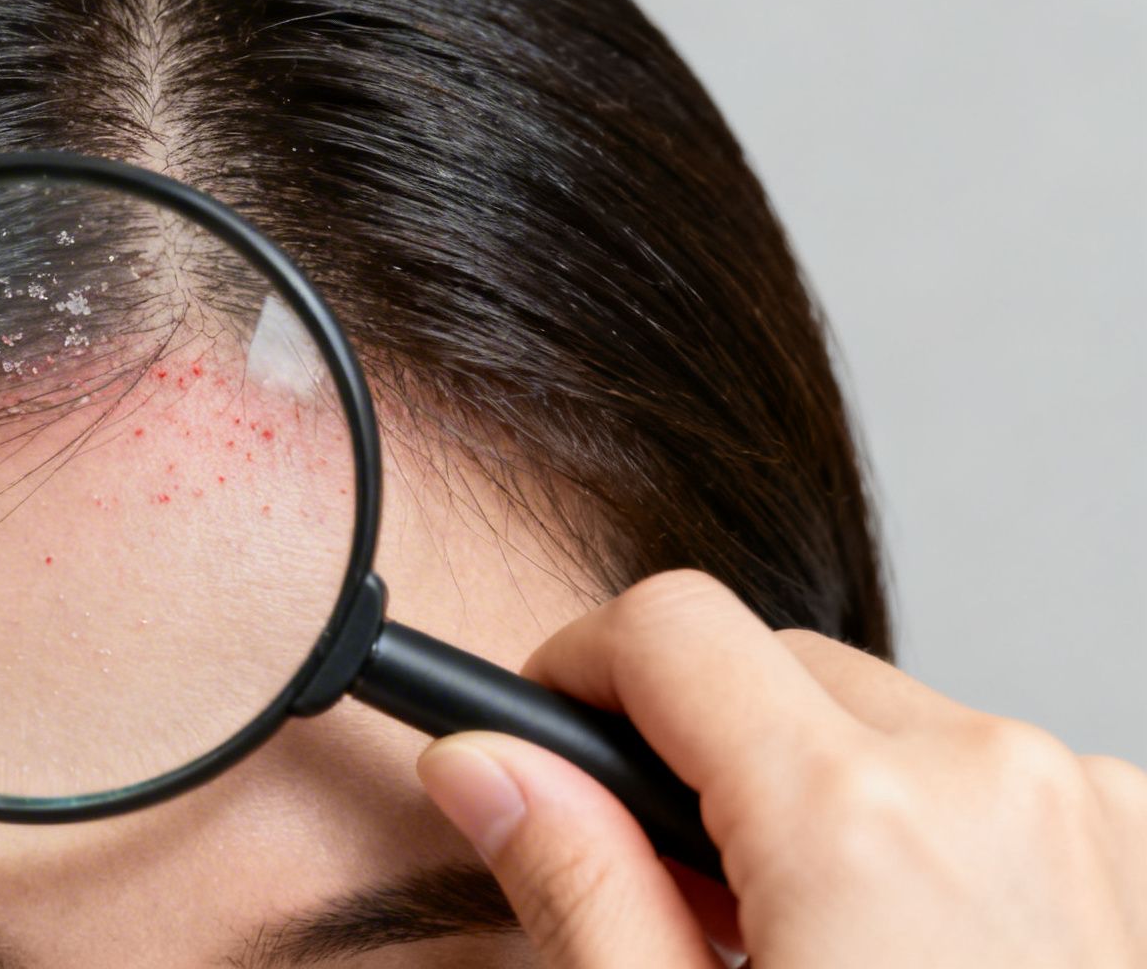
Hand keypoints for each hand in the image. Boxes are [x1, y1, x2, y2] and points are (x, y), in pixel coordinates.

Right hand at [417, 570, 1146, 966]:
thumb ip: (577, 887)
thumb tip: (485, 773)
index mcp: (862, 824)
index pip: (671, 630)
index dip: (577, 669)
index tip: (547, 730)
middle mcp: (994, 784)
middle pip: (777, 665)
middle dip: (698, 747)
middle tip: (664, 893)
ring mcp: (1091, 814)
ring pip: (882, 719)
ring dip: (810, 790)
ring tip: (796, 950)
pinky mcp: (1140, 853)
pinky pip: (981, 778)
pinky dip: (914, 829)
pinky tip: (895, 953)